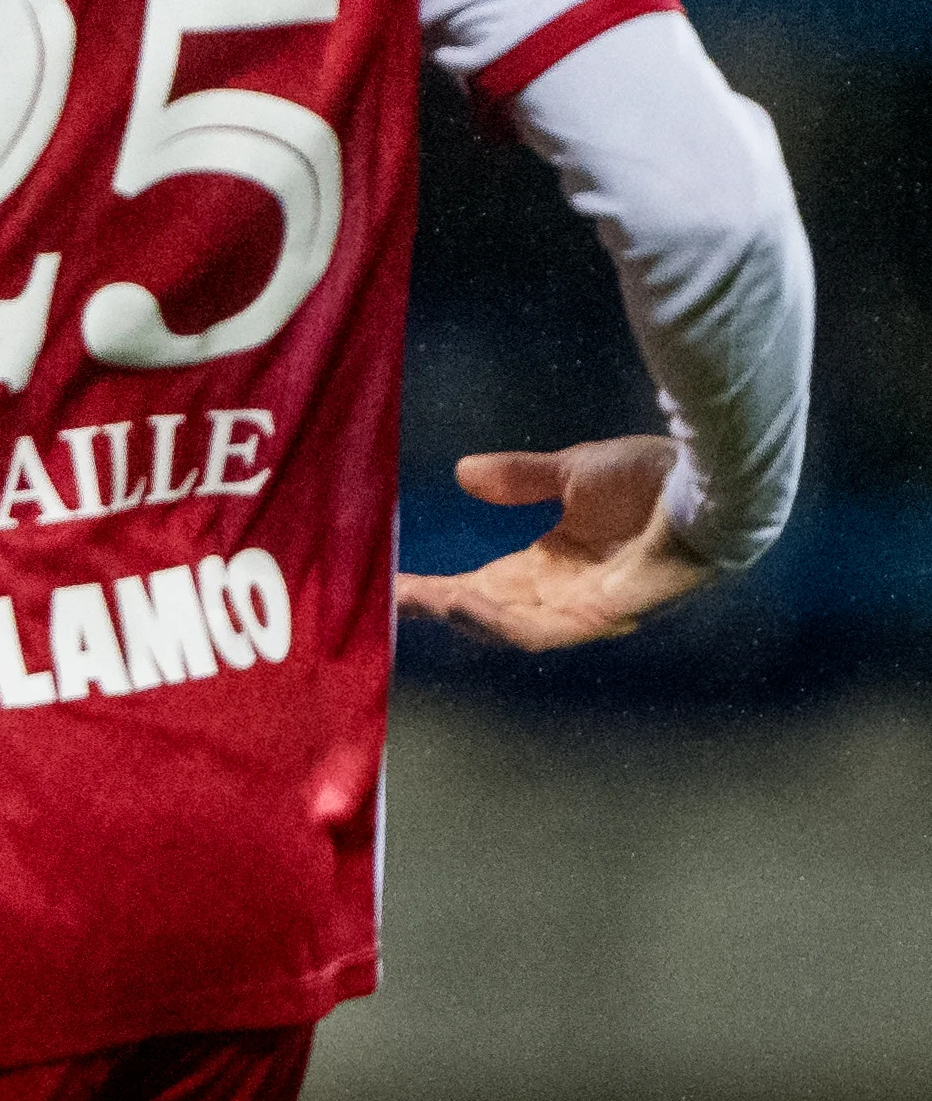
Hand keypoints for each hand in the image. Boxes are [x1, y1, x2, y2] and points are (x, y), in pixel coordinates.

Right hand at [395, 435, 716, 650]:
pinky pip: (546, 628)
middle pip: (489, 613)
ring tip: (419, 601)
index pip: (484, 585)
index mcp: (555, 567)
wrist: (711, 481)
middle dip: (438, 609)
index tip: (392, 582)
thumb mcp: (572, 473)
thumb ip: (520, 479)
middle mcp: (565, 596)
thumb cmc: (655, 478)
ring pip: (511, 628)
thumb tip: (463, 474)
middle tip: (389, 600)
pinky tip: (467, 601)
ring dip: (464, 617)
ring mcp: (587, 609)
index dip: (439, 588)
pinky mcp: (607, 612)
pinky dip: (503, 621)